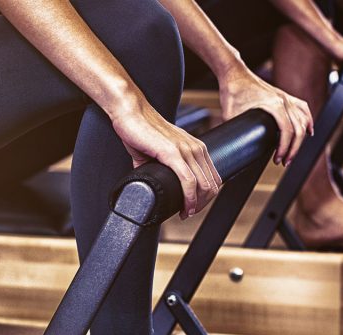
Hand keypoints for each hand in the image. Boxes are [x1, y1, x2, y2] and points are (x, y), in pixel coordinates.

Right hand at [109, 97, 220, 219]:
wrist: (130, 113)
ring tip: (186, 213)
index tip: (193, 206)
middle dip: (203, 204)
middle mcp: (195, 147)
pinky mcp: (172, 153)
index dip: (206, 197)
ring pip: (203, 185)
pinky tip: (184, 207)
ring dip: (196, 204)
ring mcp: (186, 149)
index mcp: (195, 147)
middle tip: (188, 213)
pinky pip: (188, 181)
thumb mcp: (158, 151)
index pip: (212, 177)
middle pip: (211, 184)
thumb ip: (160, 168)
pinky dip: (188, 198)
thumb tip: (152, 184)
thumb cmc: (141, 130)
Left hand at [217, 64, 312, 166]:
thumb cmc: (232, 91)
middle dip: (293, 149)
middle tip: (284, 162)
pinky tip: (309, 130)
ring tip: (293, 152)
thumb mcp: (230, 115)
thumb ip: (234, 131)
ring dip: (301, 138)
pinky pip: (302, 108)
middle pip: (298, 128)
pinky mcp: (283, 96)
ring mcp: (285, 97)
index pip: (287, 131)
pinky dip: (308, 120)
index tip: (278, 159)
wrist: (234, 73)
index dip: (285, 148)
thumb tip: (234, 148)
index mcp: (273, 104)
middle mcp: (283, 100)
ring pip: (303, 119)